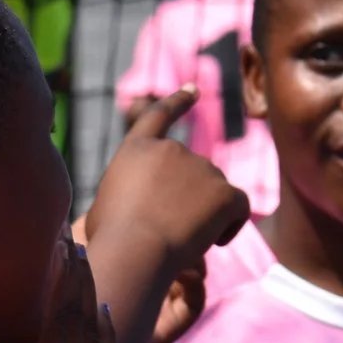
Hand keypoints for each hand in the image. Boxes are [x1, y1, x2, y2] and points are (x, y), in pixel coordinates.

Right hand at [0, 242, 124, 342]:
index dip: (58, 281)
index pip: (59, 320)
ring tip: (82, 263)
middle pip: (81, 317)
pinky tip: (104, 314)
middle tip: (68, 239)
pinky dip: (104, 329)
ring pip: (97, 334)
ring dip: (88, 297)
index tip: (58, 245)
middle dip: (74, 278)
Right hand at [81, 88, 247, 342]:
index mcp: (137, 149)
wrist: (132, 253)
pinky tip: (216, 242)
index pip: (159, 115)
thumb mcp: (104, 206)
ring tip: (181, 242)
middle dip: (188, 198)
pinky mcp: (224, 191)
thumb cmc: (109, 240)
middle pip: (192, 172)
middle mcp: (172, 150)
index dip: (178, 101)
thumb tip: (138, 205)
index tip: (195, 90)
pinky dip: (232, 224)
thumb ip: (128, 191)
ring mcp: (201, 167)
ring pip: (214, 192)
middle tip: (168, 232)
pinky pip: (238, 207)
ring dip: (206, 213)